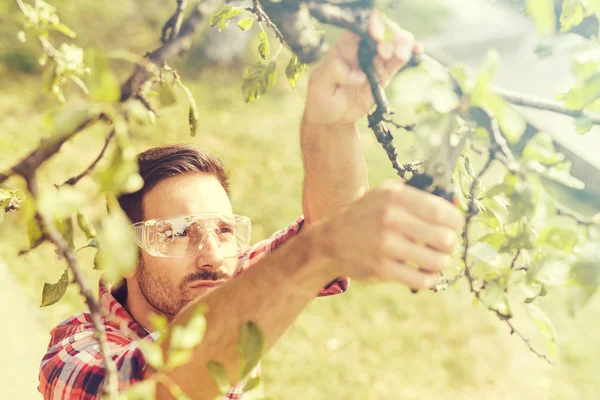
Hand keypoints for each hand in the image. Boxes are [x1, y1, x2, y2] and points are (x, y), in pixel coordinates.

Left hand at [303, 12, 421, 126]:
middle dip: (388, 37)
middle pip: (382, 31)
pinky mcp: (384, 75)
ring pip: (395, 43)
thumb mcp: (319, 84)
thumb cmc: (321, 98)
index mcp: (344, 46)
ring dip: (401, 44)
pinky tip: (418, 50)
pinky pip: (400, 61)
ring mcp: (375, 61)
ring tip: (400, 56)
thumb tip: (359, 74)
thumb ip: (334, 72)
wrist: (331, 119)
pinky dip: (411, 52)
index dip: (371, 24)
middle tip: (385, 53)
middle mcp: (362, 50)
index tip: (376, 34)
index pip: (360, 26)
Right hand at [317, 181, 463, 289]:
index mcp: (395, 195)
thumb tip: (458, 204)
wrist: (332, 240)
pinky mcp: (381, 267)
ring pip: (437, 261)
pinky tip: (425, 274)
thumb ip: (419, 198)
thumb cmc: (368, 215)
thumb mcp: (387, 196)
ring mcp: (384, 244)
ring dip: (440, 263)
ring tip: (434, 260)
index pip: (441, 210)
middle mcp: (390, 217)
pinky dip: (429, 279)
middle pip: (444, 237)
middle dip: (450, 245)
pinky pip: (421, 279)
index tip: (453, 227)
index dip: (455, 222)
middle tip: (443, 246)